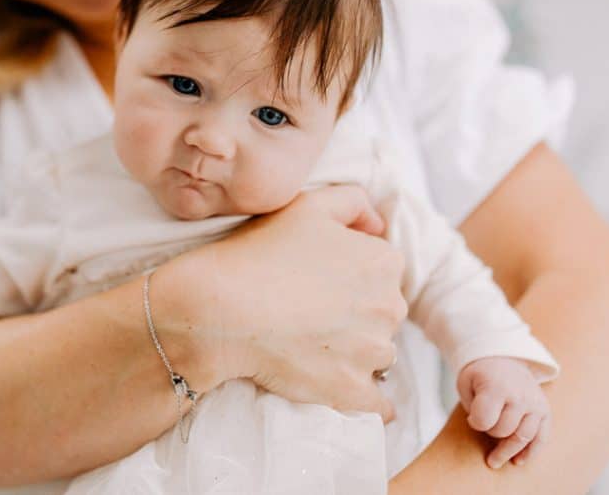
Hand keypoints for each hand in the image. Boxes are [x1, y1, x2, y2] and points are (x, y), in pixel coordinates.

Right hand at [195, 184, 406, 420]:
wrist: (220, 309)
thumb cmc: (260, 253)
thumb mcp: (308, 205)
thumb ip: (353, 202)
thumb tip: (377, 224)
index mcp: (383, 261)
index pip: (381, 269)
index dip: (350, 273)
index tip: (318, 280)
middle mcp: (388, 307)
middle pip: (381, 312)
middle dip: (356, 313)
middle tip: (310, 311)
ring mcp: (372, 352)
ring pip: (378, 354)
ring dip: (356, 353)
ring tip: (312, 345)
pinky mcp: (352, 391)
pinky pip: (378, 406)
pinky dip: (368, 401)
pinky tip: (347, 391)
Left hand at [457, 357, 550, 468]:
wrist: (504, 358)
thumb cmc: (481, 374)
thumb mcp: (466, 382)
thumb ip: (471, 406)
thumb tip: (481, 428)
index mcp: (497, 387)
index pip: (484, 421)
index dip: (475, 423)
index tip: (471, 418)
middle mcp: (520, 396)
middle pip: (503, 431)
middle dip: (490, 432)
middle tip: (484, 427)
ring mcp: (536, 404)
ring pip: (523, 438)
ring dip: (508, 452)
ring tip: (494, 461)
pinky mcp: (545, 411)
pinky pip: (541, 437)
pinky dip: (530, 452)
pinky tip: (518, 461)